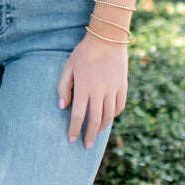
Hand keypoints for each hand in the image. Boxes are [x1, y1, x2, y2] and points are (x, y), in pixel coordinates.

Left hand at [57, 33, 127, 148]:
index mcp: (84, 87)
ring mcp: (113, 89)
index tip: (72, 139)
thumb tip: (62, 106)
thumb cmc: (84, 53)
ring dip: (102, 127)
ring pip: (109, 116)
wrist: (107, 38)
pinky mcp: (123, 86)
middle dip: (90, 135)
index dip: (74, 129)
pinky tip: (108, 118)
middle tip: (86, 145)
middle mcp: (99, 91)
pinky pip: (120, 106)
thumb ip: (64, 87)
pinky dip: (114, 115)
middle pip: (95, 120)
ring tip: (96, 134)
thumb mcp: (68, 67)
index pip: (78, 115)